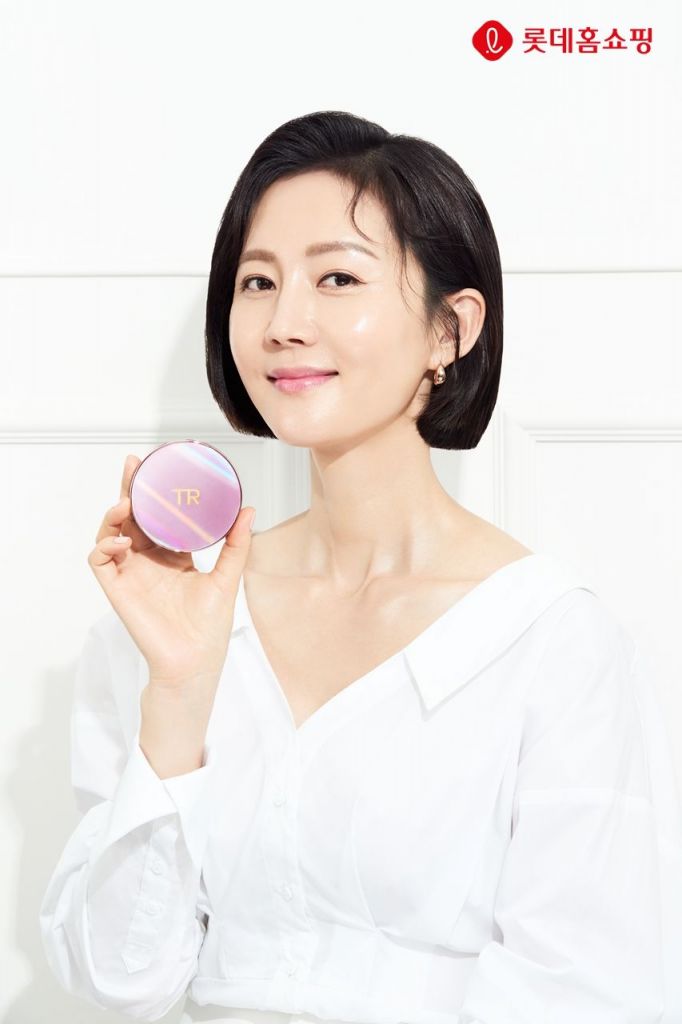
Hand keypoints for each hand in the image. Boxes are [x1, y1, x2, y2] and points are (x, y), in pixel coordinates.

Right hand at [87, 453, 254, 692]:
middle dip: (130, 489)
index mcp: (172, 555)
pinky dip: (105, 546)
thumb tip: (249, 510)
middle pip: (133, 517)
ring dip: (114, 515)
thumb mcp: (227, 577)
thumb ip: (236, 544)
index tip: (160, 465)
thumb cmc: (210, 626)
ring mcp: (131, 574)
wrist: (196, 661)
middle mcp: (148, 560)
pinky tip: (122, 540)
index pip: (158, 515)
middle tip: (134, 465)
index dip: (155, 491)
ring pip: (111, 533)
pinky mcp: (118, 590)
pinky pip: (100, 561)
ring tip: (126, 503)